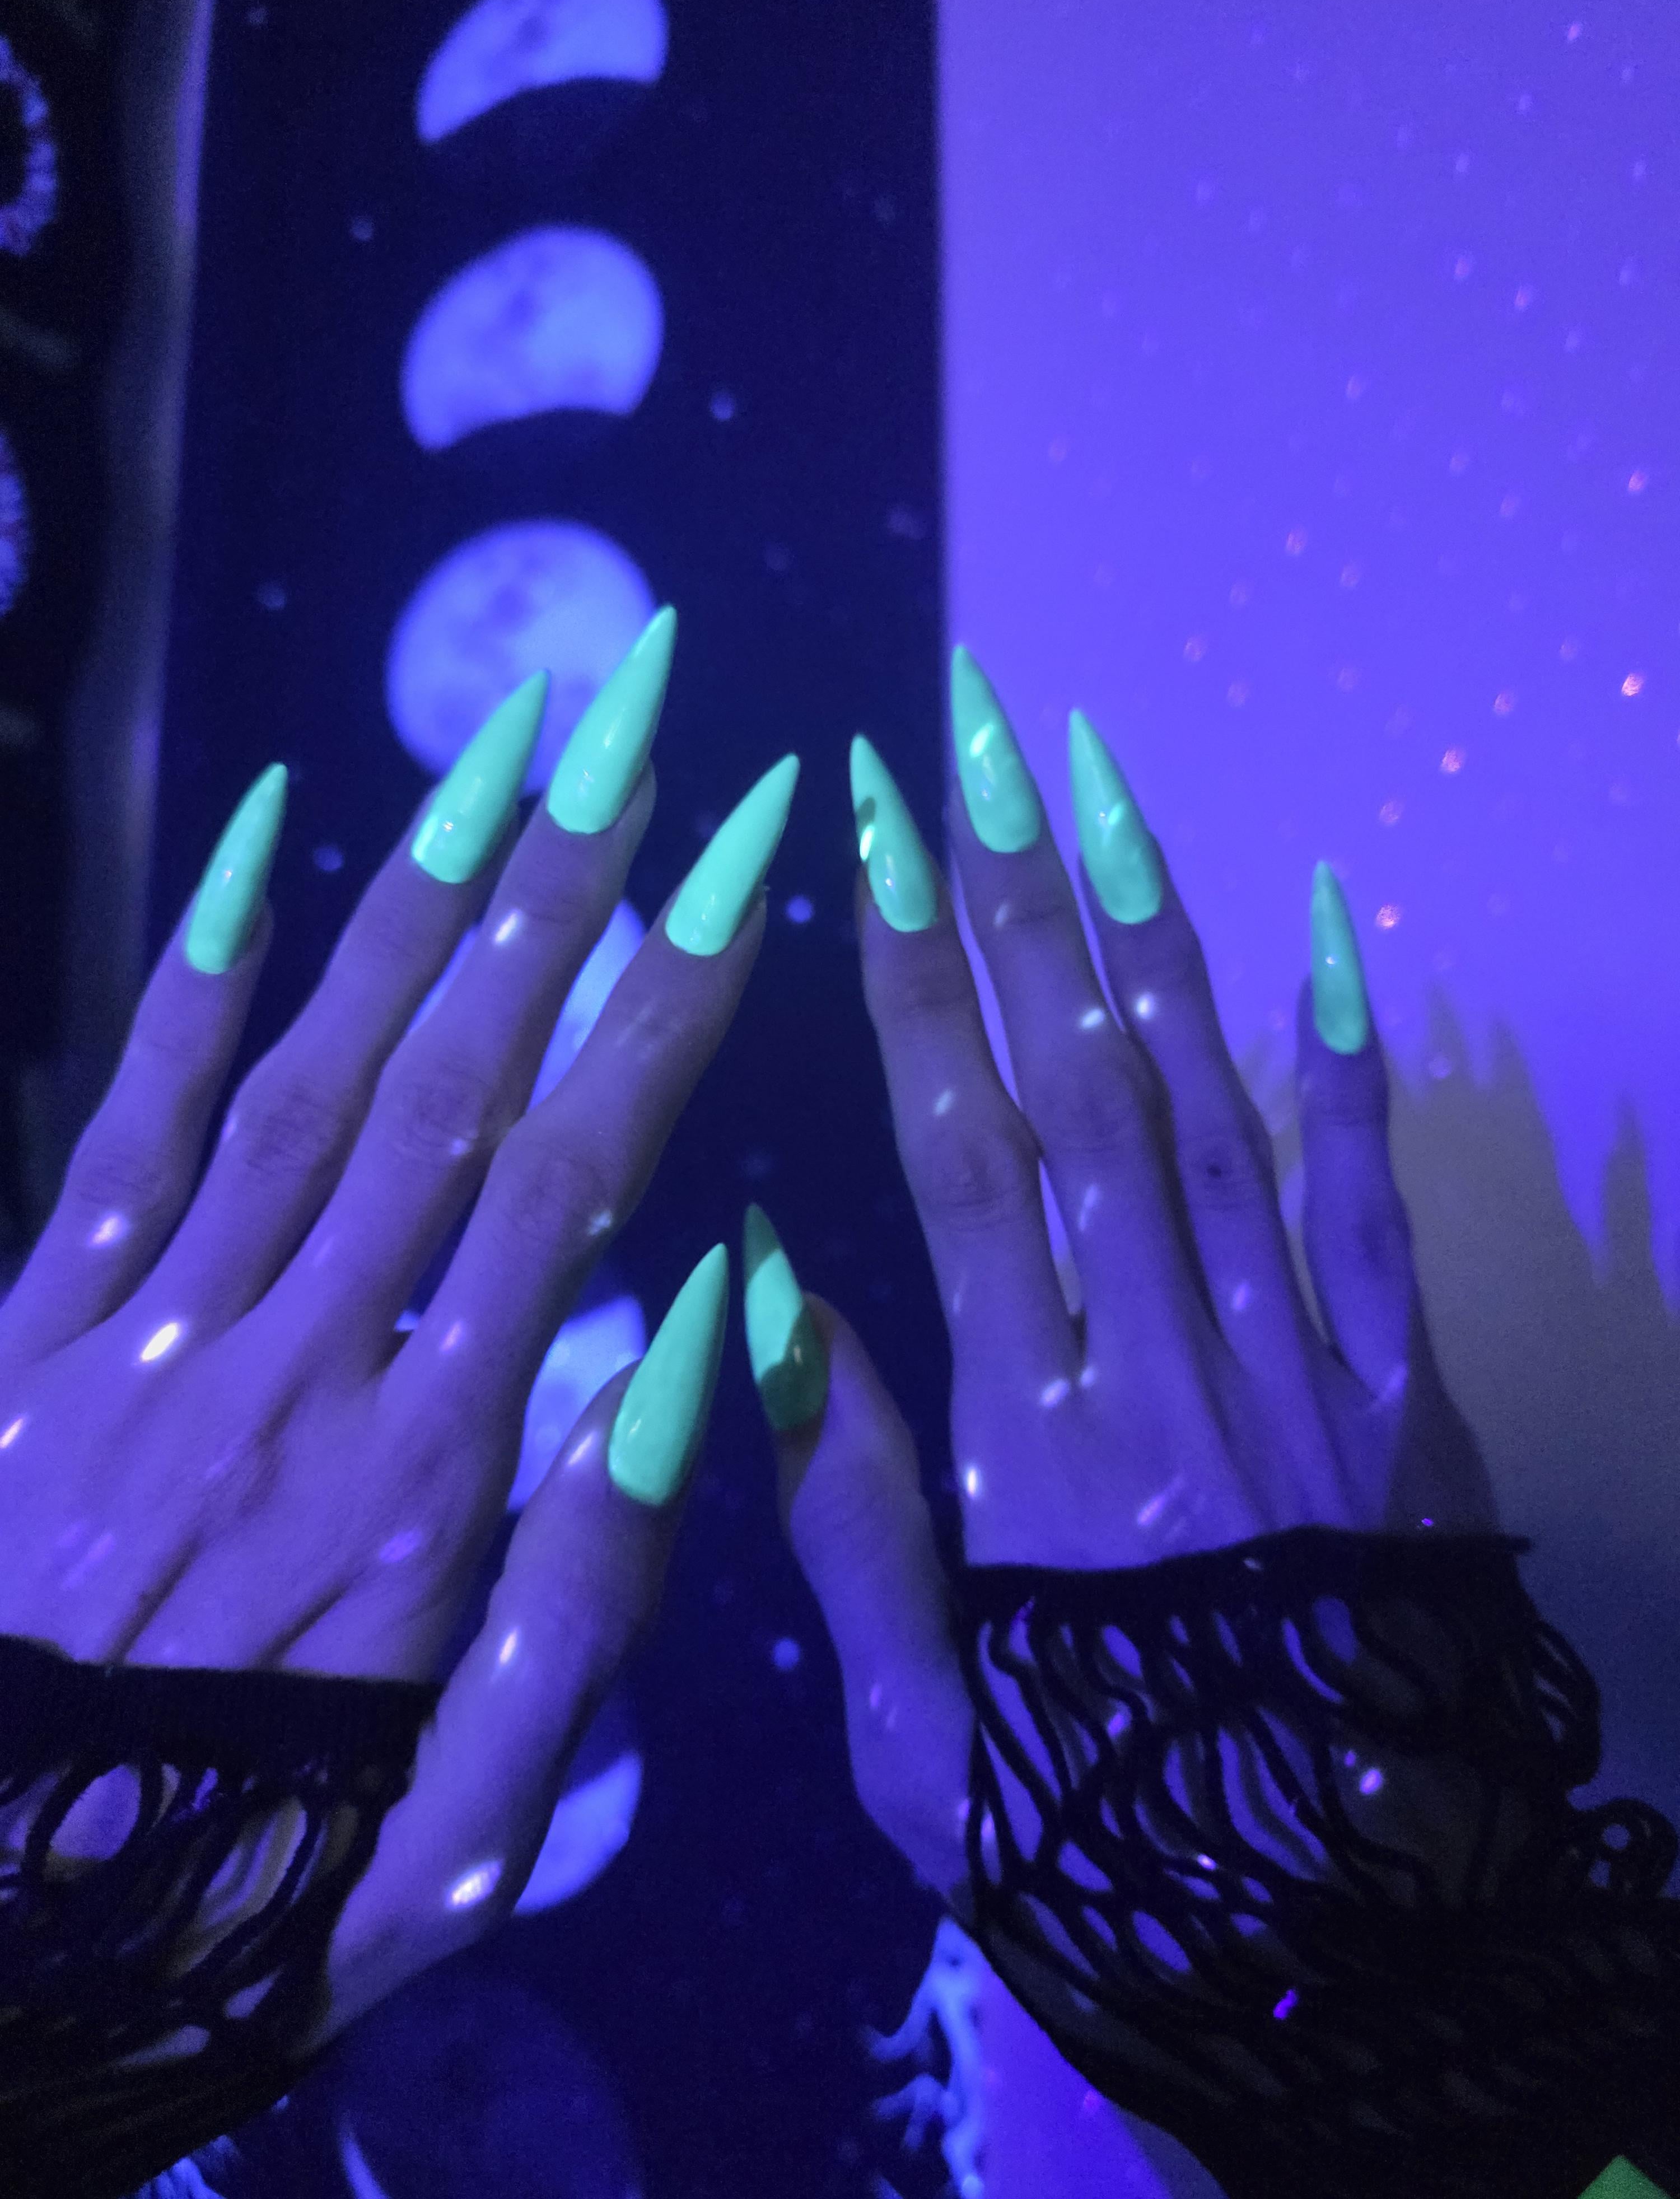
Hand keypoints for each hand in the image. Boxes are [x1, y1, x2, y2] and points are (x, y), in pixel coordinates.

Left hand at [0, 622, 795, 2047]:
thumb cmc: (240, 1892)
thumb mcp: (465, 1832)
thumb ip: (589, 1598)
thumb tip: (696, 1353)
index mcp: (423, 1481)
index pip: (577, 1179)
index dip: (669, 994)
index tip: (749, 839)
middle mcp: (297, 1367)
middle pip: (455, 1079)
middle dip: (564, 876)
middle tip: (640, 702)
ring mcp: (147, 1339)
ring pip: (309, 1072)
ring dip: (414, 892)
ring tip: (502, 734)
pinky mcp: (29, 1337)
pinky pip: (126, 1131)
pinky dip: (194, 983)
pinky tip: (255, 841)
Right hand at [746, 650, 1495, 1893]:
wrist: (1345, 1931)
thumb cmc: (1094, 1826)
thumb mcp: (912, 1725)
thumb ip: (845, 1504)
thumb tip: (765, 1289)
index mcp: (1035, 1442)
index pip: (964, 1162)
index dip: (918, 987)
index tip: (879, 834)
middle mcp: (1167, 1362)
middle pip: (1084, 1090)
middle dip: (1019, 898)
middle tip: (975, 731)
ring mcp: (1301, 1364)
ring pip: (1216, 1107)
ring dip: (1152, 931)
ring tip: (1095, 778)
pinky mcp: (1404, 1388)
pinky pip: (1373, 1199)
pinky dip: (1346, 1058)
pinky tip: (1321, 920)